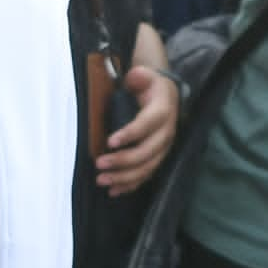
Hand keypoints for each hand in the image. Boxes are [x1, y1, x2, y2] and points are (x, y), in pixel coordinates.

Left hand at [94, 51, 177, 193]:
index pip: (147, 125)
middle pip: (147, 152)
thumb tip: (133, 78)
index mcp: (162, 112)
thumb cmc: (150, 86)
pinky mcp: (158, 158)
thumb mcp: (145, 75)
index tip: (109, 142)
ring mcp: (163, 149)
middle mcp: (166, 133)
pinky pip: (146, 175)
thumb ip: (139, 76)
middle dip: (123, 161)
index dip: (130, 134)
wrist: (167, 96)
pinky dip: (131, 185)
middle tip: (99, 164)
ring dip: (124, 177)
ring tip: (102, 180)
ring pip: (147, 168)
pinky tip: (114, 191)